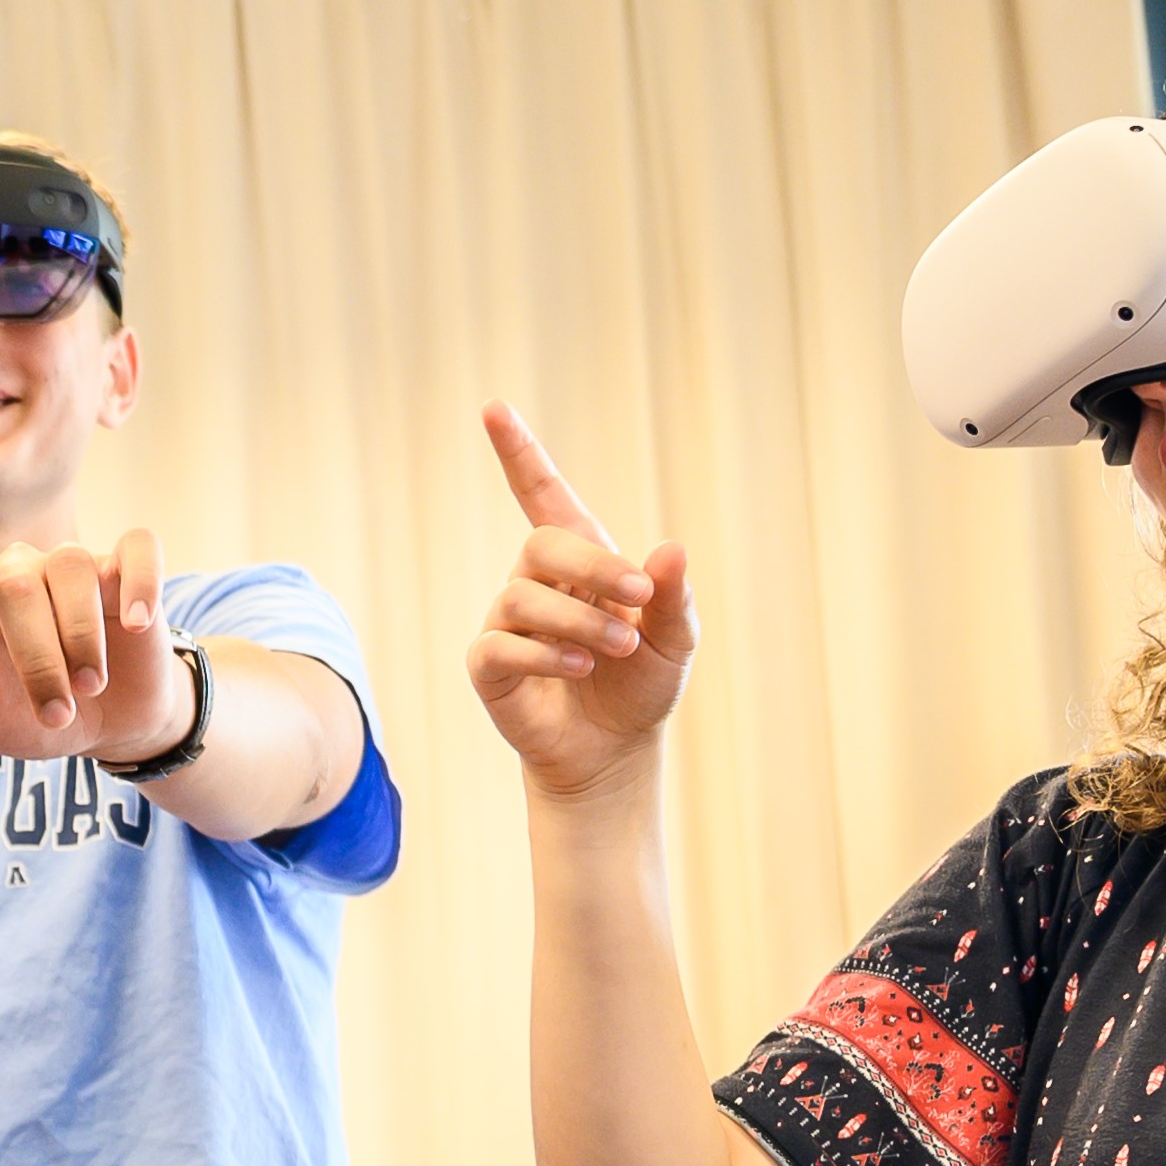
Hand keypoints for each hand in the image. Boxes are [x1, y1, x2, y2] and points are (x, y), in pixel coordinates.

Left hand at [0, 459, 187, 762]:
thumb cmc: (39, 716)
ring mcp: (76, 566)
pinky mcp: (128, 570)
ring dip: (82, 640)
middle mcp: (21, 572)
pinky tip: (137, 622)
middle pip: (18, 585)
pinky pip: (137, 552)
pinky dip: (141, 582)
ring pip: (74, 571)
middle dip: (38, 658)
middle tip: (57, 712)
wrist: (113, 724)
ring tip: (91, 686)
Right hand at [463, 402, 696, 798]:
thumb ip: (672, 596)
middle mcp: (538, 582)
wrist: (615, 756)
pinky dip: (542, 652)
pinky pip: (500, 644)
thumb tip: (667, 550)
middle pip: (543, 543)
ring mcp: (508, 623)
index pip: (541, 493)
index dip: (518, 452)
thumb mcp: (674, 640)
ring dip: (578, 619)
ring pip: (522, 594)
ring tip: (617, 648)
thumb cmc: (642, 689)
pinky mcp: (490, 667)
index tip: (493, 409)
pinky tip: (577, 666)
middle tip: (638, 599)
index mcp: (582, 560)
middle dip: (593, 565)